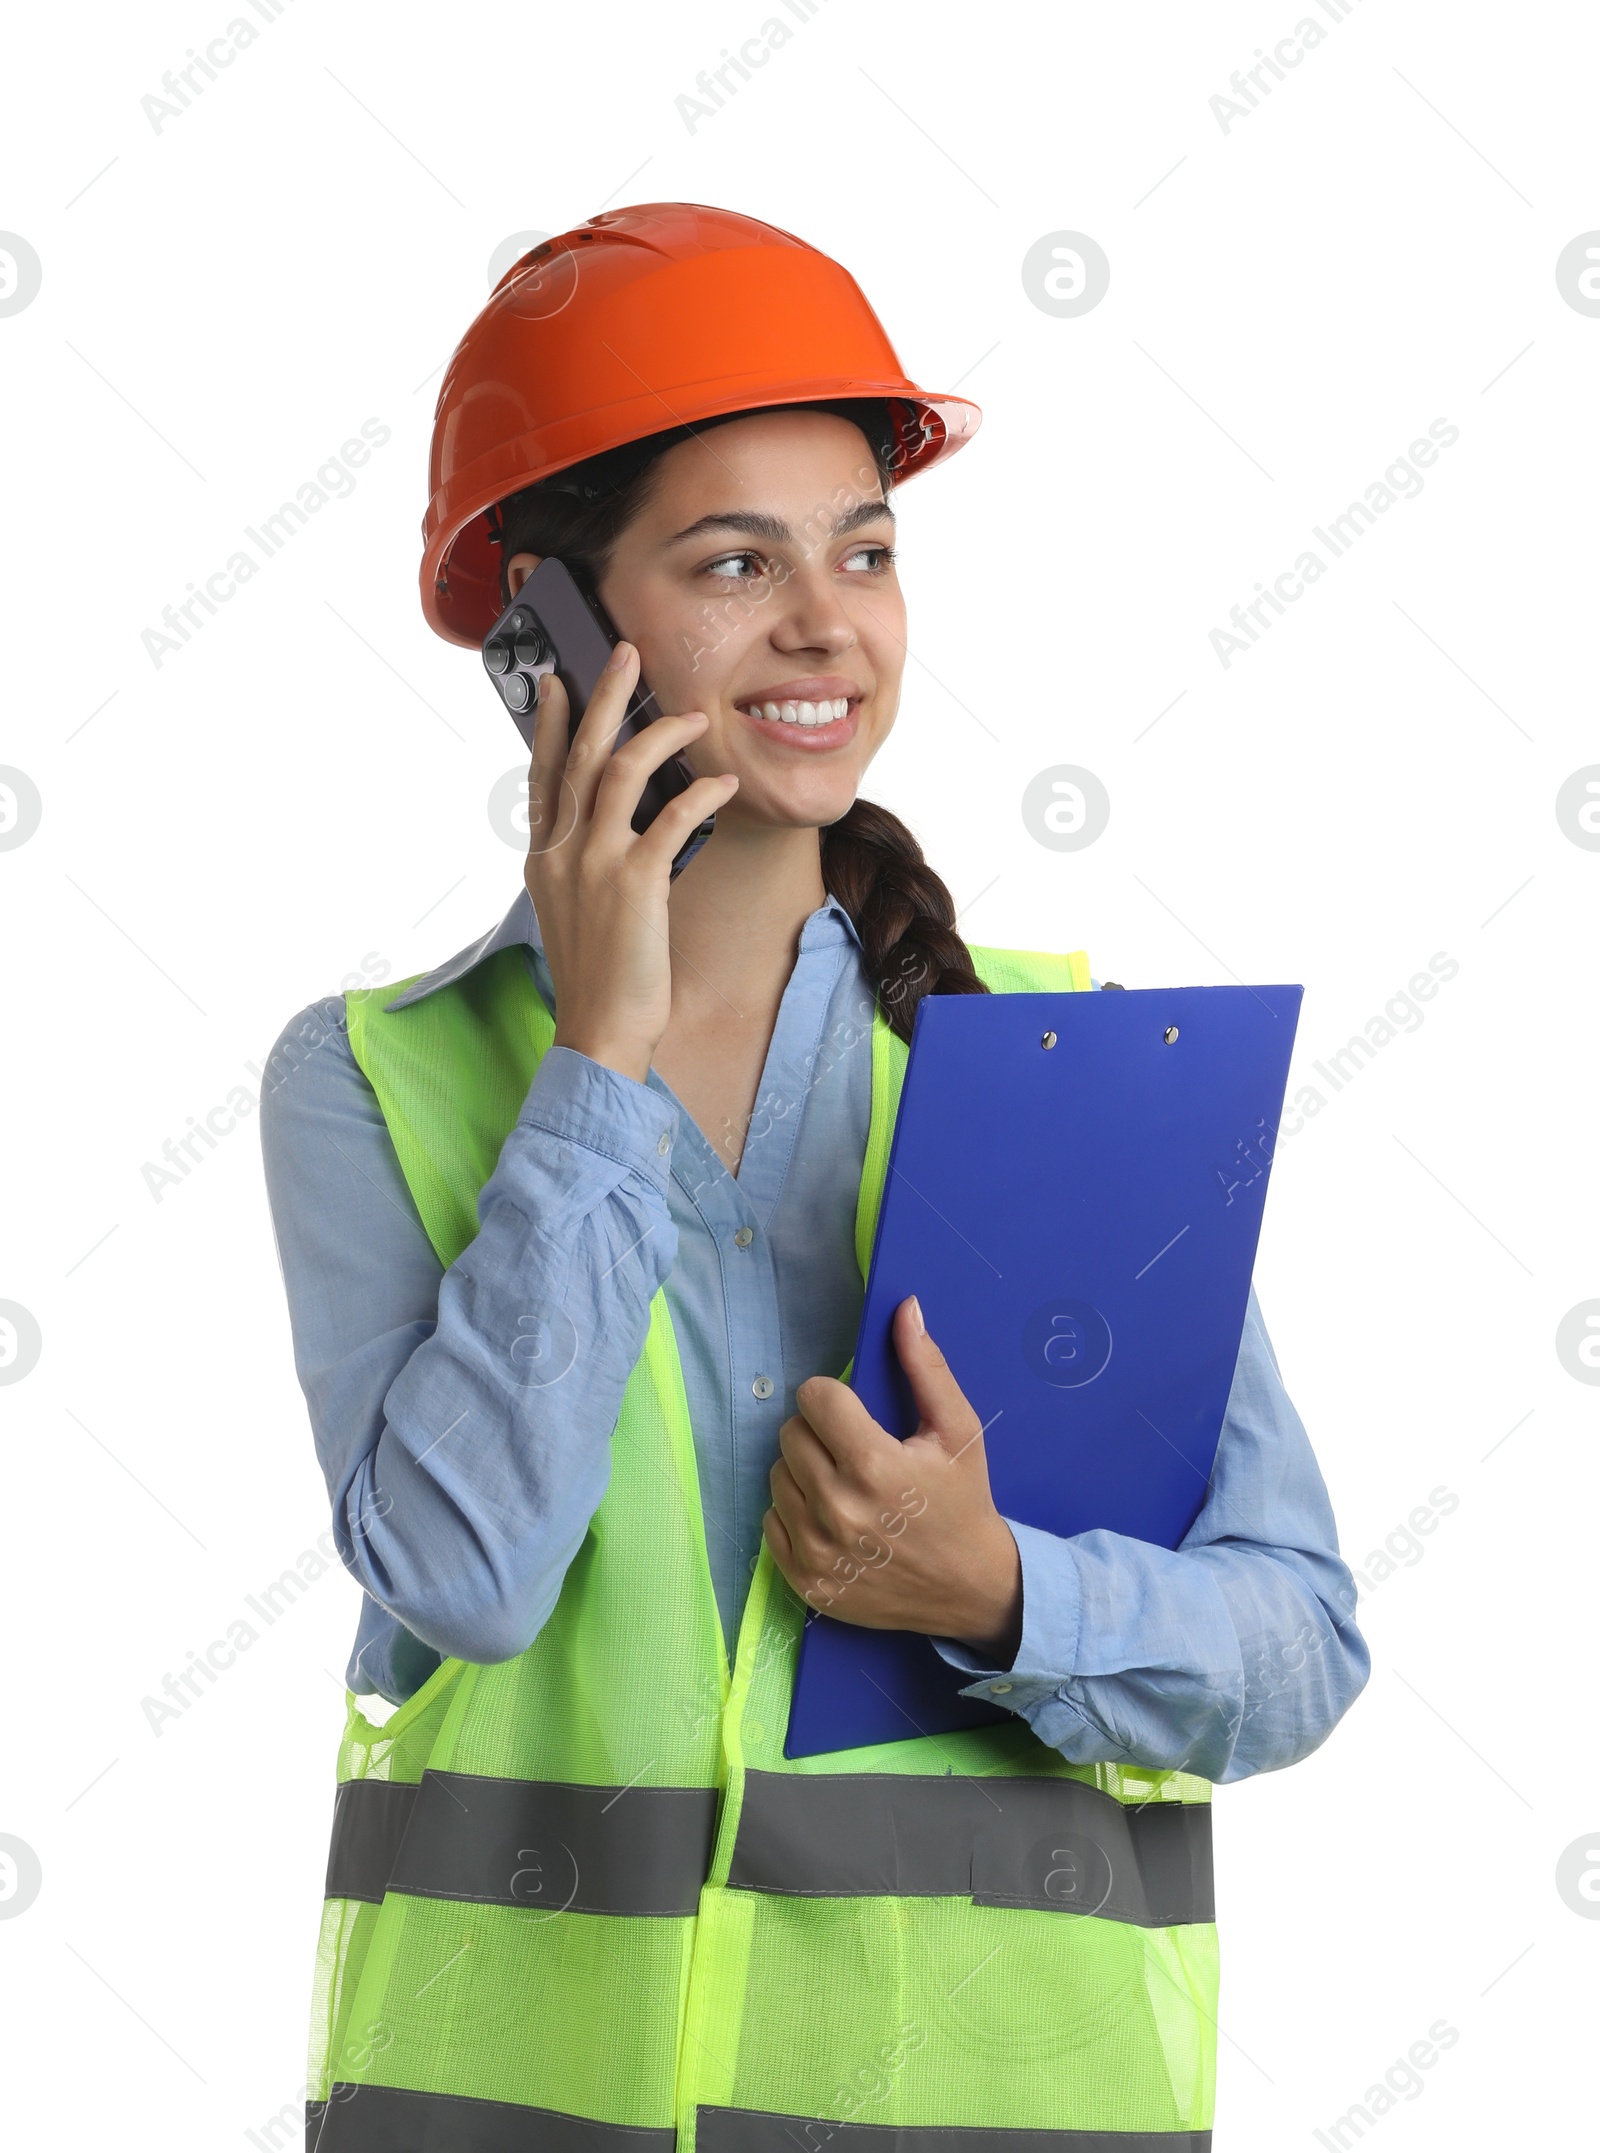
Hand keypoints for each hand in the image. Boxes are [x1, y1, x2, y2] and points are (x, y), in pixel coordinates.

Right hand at [524, 641, 738, 1080]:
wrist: (599, 1030)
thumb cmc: (597, 978)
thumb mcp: (573, 913)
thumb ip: (582, 866)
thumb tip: (607, 832)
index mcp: (543, 858)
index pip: (541, 775)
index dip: (548, 725)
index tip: (556, 682)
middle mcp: (561, 852)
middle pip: (578, 754)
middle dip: (604, 698)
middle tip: (628, 655)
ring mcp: (594, 864)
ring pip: (619, 772)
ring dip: (659, 735)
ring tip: (693, 715)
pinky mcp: (634, 884)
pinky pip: (670, 818)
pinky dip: (699, 795)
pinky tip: (723, 784)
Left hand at [762, 1297, 1022, 1662]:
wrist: (971, 1589)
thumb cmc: (963, 1503)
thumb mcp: (959, 1432)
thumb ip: (927, 1367)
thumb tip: (905, 1307)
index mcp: (874, 1465)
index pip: (814, 1398)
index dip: (833, 1398)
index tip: (854, 1414)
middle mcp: (838, 1509)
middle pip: (790, 1435)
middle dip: (819, 1433)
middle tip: (853, 1451)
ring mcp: (817, 1550)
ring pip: (777, 1475)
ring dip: (804, 1472)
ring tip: (844, 1485)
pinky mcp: (804, 1581)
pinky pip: (770, 1521)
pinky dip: (794, 1514)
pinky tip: (831, 1519)